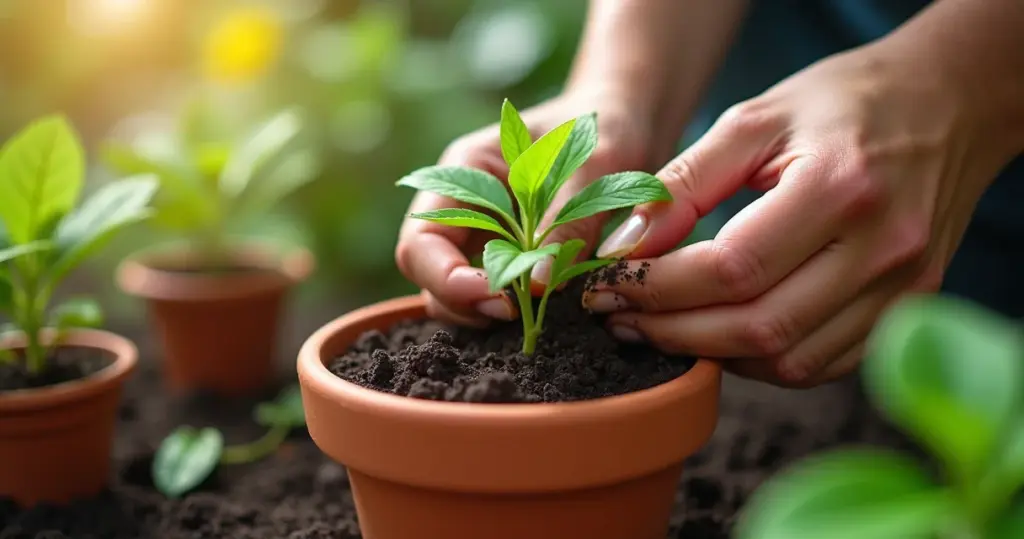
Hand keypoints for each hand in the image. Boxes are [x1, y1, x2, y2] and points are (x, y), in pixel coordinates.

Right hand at [396, 90, 656, 326]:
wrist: (619, 126)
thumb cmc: (604, 129)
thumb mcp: (596, 165)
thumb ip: (568, 219)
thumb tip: (541, 284)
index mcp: (464, 170)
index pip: (422, 241)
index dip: (447, 279)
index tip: (500, 299)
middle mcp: (458, 204)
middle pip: (425, 273)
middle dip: (463, 302)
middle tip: (519, 314)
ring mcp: (475, 232)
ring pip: (449, 292)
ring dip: (481, 311)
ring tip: (533, 311)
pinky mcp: (500, 254)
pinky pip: (484, 293)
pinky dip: (505, 308)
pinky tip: (542, 308)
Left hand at [584, 43, 1017, 386]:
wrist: (946, 105)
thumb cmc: (841, 104)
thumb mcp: (753, 120)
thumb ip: (683, 184)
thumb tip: (622, 248)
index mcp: (840, 187)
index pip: (731, 268)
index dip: (656, 288)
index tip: (605, 286)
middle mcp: (883, 248)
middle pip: (759, 327)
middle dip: (672, 332)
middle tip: (620, 316)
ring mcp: (903, 287)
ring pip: (790, 362)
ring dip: (712, 355)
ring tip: (660, 327)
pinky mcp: (907, 307)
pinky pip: (823, 365)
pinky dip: (761, 362)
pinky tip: (721, 335)